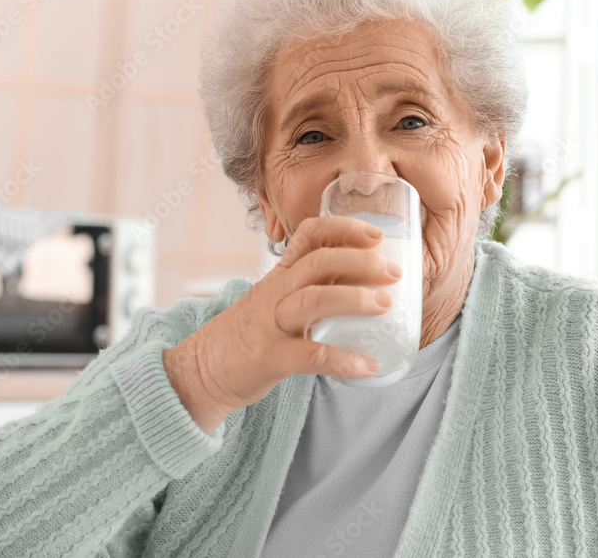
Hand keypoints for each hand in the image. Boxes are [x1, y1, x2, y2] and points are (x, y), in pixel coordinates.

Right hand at [163, 215, 401, 432]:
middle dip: (360, 261)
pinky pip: (311, 357)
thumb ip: (313, 288)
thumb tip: (368, 283)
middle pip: (318, 262)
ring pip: (313, 300)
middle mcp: (276, 292)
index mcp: (281, 275)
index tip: (378, 234)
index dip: (345, 228)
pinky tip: (369, 366)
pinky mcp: (269, 358)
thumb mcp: (277, 300)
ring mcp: (271, 324)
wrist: (203, 369)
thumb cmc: (251, 334)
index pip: (310, 234)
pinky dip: (343, 361)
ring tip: (386, 305)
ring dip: (354, 299)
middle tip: (394, 272)